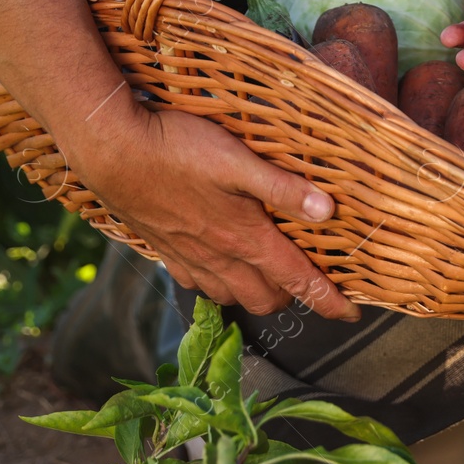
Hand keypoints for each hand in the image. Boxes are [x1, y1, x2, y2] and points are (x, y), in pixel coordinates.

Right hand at [63, 102, 359, 321]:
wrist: (111, 151)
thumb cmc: (178, 149)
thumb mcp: (239, 161)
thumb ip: (284, 188)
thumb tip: (329, 211)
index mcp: (245, 238)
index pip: (297, 280)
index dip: (328, 300)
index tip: (352, 314)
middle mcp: (219, 257)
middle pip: (265, 299)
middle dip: (292, 298)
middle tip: (309, 281)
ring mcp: (188, 257)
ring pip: (231, 296)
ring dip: (254, 294)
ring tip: (269, 277)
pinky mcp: (164, 249)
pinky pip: (197, 283)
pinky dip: (217, 284)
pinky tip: (220, 265)